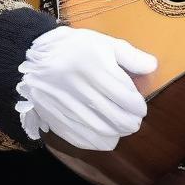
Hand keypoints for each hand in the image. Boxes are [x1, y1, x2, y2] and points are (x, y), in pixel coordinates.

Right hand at [15, 27, 157, 150]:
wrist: (31, 57)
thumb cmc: (75, 48)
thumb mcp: (103, 43)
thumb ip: (130, 56)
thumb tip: (153, 67)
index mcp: (91, 65)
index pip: (123, 95)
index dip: (137, 106)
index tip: (140, 108)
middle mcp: (77, 87)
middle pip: (114, 116)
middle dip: (130, 122)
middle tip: (135, 120)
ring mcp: (64, 106)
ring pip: (100, 131)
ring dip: (117, 133)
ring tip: (122, 128)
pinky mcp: (55, 119)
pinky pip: (82, 139)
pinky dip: (98, 141)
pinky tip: (106, 136)